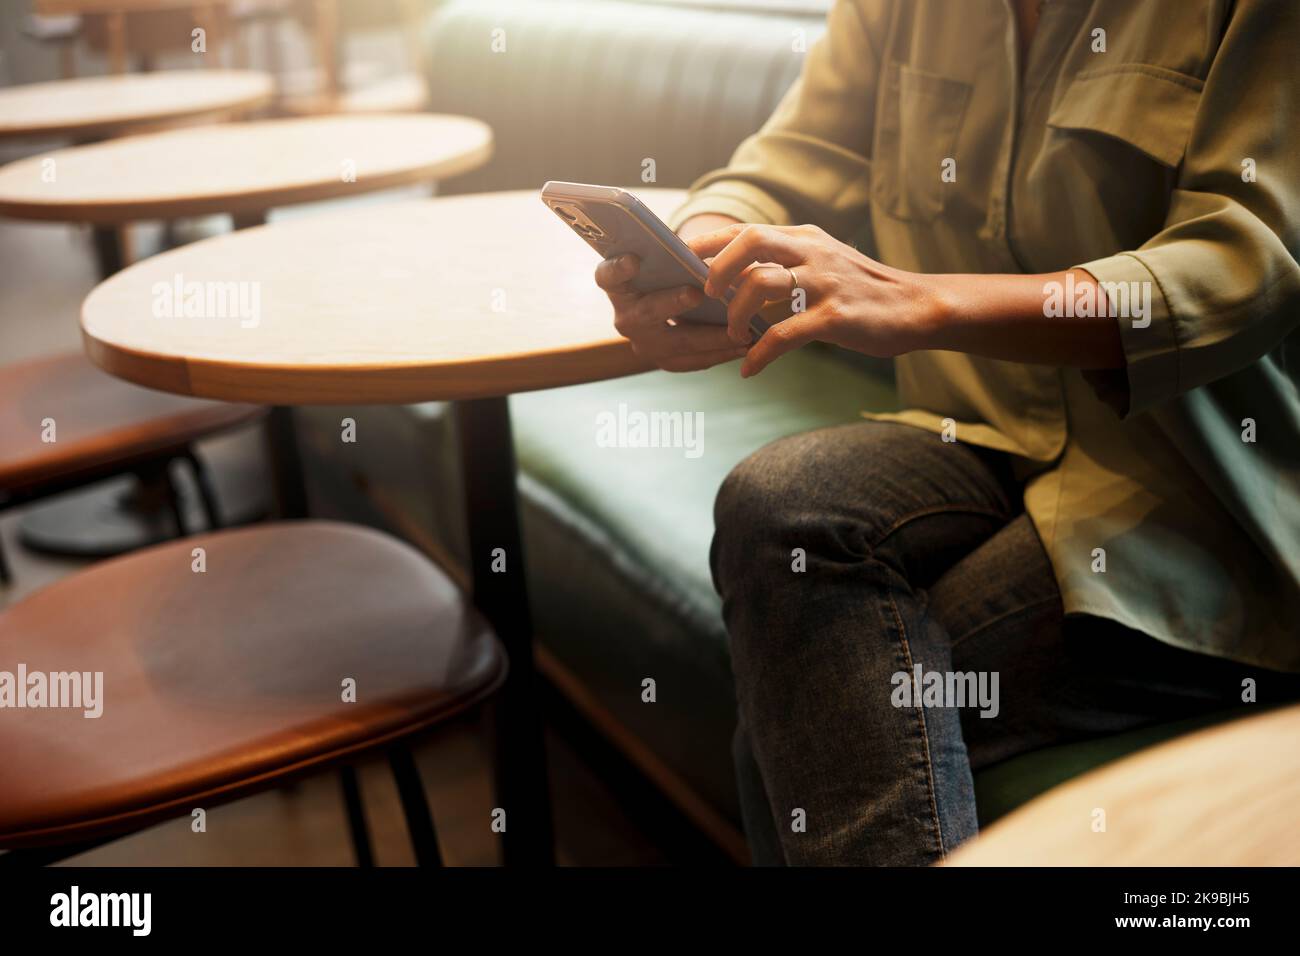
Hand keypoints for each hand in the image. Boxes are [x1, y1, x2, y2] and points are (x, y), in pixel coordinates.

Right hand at [594, 213, 748, 372]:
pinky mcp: (663, 360)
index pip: (606, 276)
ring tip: (740, 331)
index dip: (617, 269)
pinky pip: (691, 362)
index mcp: (617, 285)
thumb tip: (706, 250)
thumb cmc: (671, 269)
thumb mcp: (669, 258)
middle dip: (671, 303)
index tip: (634, 259)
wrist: (672, 296)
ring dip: (710, 337)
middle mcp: (624, 317)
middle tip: (696, 293)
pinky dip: (718, 354)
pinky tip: (743, 346)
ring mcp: (643, 343)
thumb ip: (677, 254)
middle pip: (644, 313)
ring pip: (674, 343)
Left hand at [688, 223, 947, 376]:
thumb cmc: (863, 290)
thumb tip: (739, 275)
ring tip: (732, 336)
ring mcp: (824, 283)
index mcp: (805, 237)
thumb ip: (788, 262)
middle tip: (705, 294)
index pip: (747, 230)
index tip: (682, 259)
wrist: (917, 307)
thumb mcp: (825, 262)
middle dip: (718, 267)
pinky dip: (759, 354)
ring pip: (761, 285)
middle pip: (750, 242)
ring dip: (736, 314)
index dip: (710, 243)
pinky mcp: (834, 316)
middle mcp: (812, 252)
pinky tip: (749, 369)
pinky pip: (783, 335)